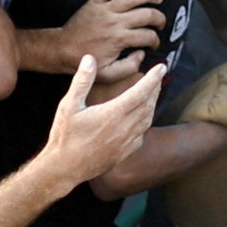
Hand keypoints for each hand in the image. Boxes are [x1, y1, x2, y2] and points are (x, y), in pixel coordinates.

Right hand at [39, 56, 164, 186]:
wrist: (66, 167)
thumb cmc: (65, 135)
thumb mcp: (69, 104)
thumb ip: (82, 81)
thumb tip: (90, 59)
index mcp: (113, 114)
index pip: (140, 92)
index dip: (153, 79)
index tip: (161, 67)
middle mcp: (125, 128)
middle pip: (148, 105)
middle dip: (155, 89)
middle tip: (159, 77)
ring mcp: (127, 142)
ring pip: (148, 119)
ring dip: (153, 104)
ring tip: (153, 94)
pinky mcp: (125, 152)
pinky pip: (143, 134)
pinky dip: (146, 121)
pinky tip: (143, 118)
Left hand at [61, 0, 163, 84]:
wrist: (61, 49)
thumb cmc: (85, 61)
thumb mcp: (109, 74)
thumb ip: (130, 67)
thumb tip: (142, 53)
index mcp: (119, 38)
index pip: (148, 35)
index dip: (156, 41)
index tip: (153, 44)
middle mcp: (114, 21)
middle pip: (146, 14)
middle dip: (159, 19)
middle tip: (160, 24)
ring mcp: (104, 9)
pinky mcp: (94, 2)